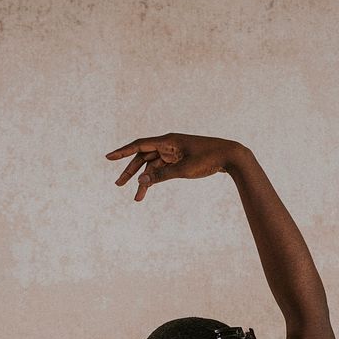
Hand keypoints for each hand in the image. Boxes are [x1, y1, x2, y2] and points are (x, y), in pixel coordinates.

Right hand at [105, 132, 244, 201]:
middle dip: (130, 171)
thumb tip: (141, 180)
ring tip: (137, 199)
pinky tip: (149, 189)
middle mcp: (168, 144)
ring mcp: (174, 152)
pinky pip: (162, 169)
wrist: (230, 156)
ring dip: (144, 181)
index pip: (139, 145)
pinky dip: (156, 179)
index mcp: (168, 140)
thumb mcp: (183, 170)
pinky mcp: (180, 160)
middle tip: (118, 185)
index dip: (122, 152)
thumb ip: (161, 175)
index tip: (108, 157)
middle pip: (143, 157)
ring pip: (152, 166)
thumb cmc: (208, 159)